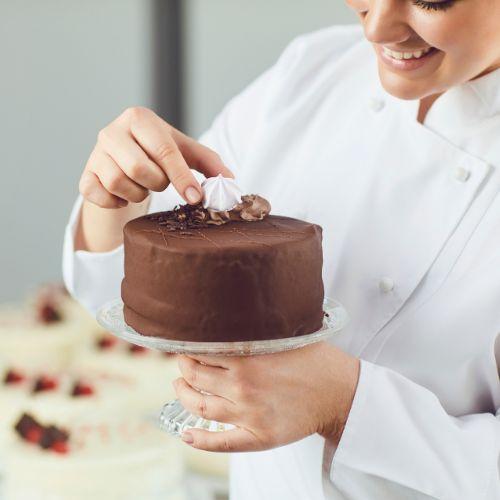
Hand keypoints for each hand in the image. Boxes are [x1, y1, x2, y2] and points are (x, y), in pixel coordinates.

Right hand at [79, 106, 231, 208]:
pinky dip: (115, 202)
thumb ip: (211, 164)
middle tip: (160, 181)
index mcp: (140, 118)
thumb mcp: (186, 152)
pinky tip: (125, 197)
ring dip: (138, 193)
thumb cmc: (160, 154)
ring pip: (118, 183)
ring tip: (144, 187)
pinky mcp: (85, 175)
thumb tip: (231, 183)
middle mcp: (113, 131)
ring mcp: (95, 153)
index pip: (164, 150)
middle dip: (157, 183)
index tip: (196, 198)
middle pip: (139, 168)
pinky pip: (98, 195)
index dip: (182, 177)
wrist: (124, 160)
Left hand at [174, 342, 359, 451]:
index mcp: (247, 357)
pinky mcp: (258, 437)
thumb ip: (254, 329)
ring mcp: (248, 414)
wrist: (339, 392)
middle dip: (183, 367)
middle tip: (182, 362)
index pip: (201, 350)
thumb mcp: (284, 335)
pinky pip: (220, 443)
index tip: (185, 343)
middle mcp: (243, 386)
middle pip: (195, 376)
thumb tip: (228, 317)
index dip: (188, 346)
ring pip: (200, 406)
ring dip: (183, 395)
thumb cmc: (314, 360)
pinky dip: (199, 440)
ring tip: (180, 386)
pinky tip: (186, 434)